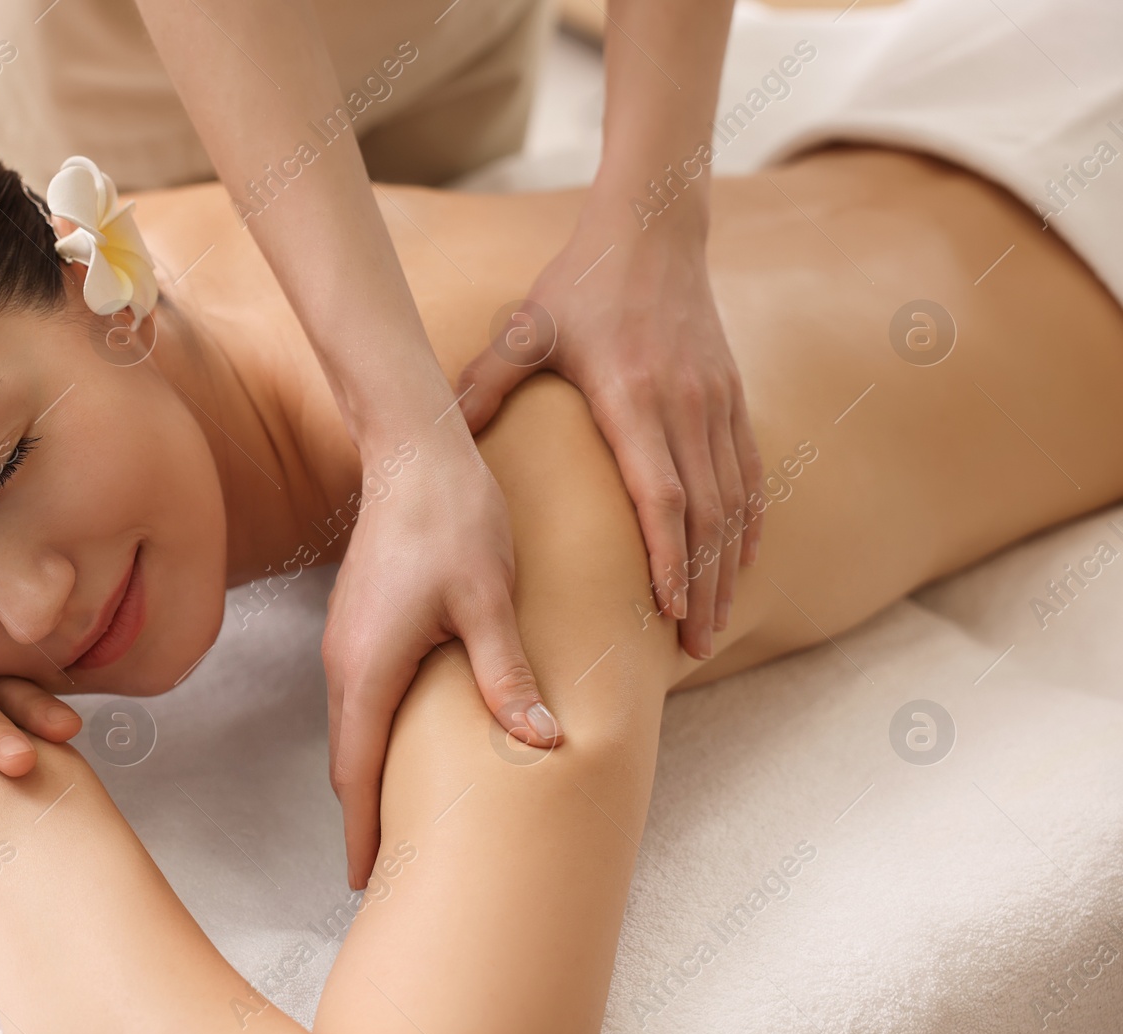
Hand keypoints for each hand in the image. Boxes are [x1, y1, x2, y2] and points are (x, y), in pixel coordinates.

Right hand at [325, 426, 559, 889]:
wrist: (413, 449)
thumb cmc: (452, 519)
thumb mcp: (488, 600)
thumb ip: (506, 676)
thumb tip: (542, 743)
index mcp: (369, 665)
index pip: (356, 771)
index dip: (359, 830)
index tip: (361, 881)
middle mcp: (346, 659)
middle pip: (348, 758)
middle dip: (360, 815)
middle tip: (381, 868)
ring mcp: (347, 639)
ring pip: (353, 727)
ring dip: (366, 775)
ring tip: (393, 819)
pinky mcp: (360, 621)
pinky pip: (361, 696)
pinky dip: (373, 736)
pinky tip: (402, 743)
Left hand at [456, 189, 763, 659]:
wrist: (653, 228)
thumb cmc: (579, 282)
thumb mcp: (524, 329)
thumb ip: (484, 383)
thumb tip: (438, 431)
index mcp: (631, 396)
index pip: (661, 494)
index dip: (667, 558)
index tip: (665, 611)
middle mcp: (684, 404)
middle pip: (706, 516)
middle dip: (701, 587)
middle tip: (692, 648)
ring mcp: (716, 401)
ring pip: (735, 502)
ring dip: (729, 568)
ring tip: (715, 625)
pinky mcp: (732, 395)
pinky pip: (751, 472)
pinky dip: (751, 523)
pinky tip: (744, 563)